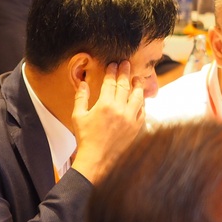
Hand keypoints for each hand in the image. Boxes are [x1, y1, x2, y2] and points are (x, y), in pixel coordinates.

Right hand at [70, 62, 144, 184]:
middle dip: (125, 73)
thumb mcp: (78, 116)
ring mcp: (131, 118)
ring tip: (137, 78)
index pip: (110, 83)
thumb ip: (81, 97)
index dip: (112, 72)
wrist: (97, 158)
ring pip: (138, 97)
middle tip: (126, 64)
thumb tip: (83, 83)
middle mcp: (120, 109)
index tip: (113, 64)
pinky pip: (143, 111)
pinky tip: (140, 99)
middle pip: (125, 86)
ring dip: (138, 86)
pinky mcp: (137, 127)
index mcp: (104, 105)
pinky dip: (142, 103)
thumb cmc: (85, 137)